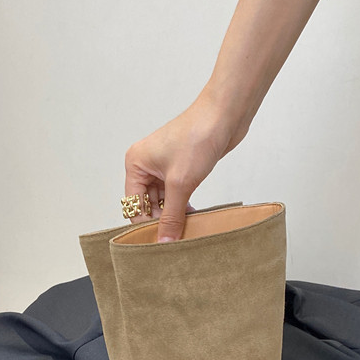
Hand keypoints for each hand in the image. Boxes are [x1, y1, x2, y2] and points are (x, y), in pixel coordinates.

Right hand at [124, 89, 247, 241]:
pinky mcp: (180, 168)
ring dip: (174, 215)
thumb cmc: (197, 137)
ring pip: (163, 201)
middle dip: (161, 221)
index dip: (145, 225)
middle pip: (147, 205)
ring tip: (186, 232)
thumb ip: (171, 215)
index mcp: (135, 164)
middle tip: (175, 241)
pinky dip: (183, 207)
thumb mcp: (181, 183)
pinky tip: (194, 218)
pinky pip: (176, 194)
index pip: (134, 205)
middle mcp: (145, 165)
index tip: (158, 244)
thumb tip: (164, 241)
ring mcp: (163, 166)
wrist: (225, 115)